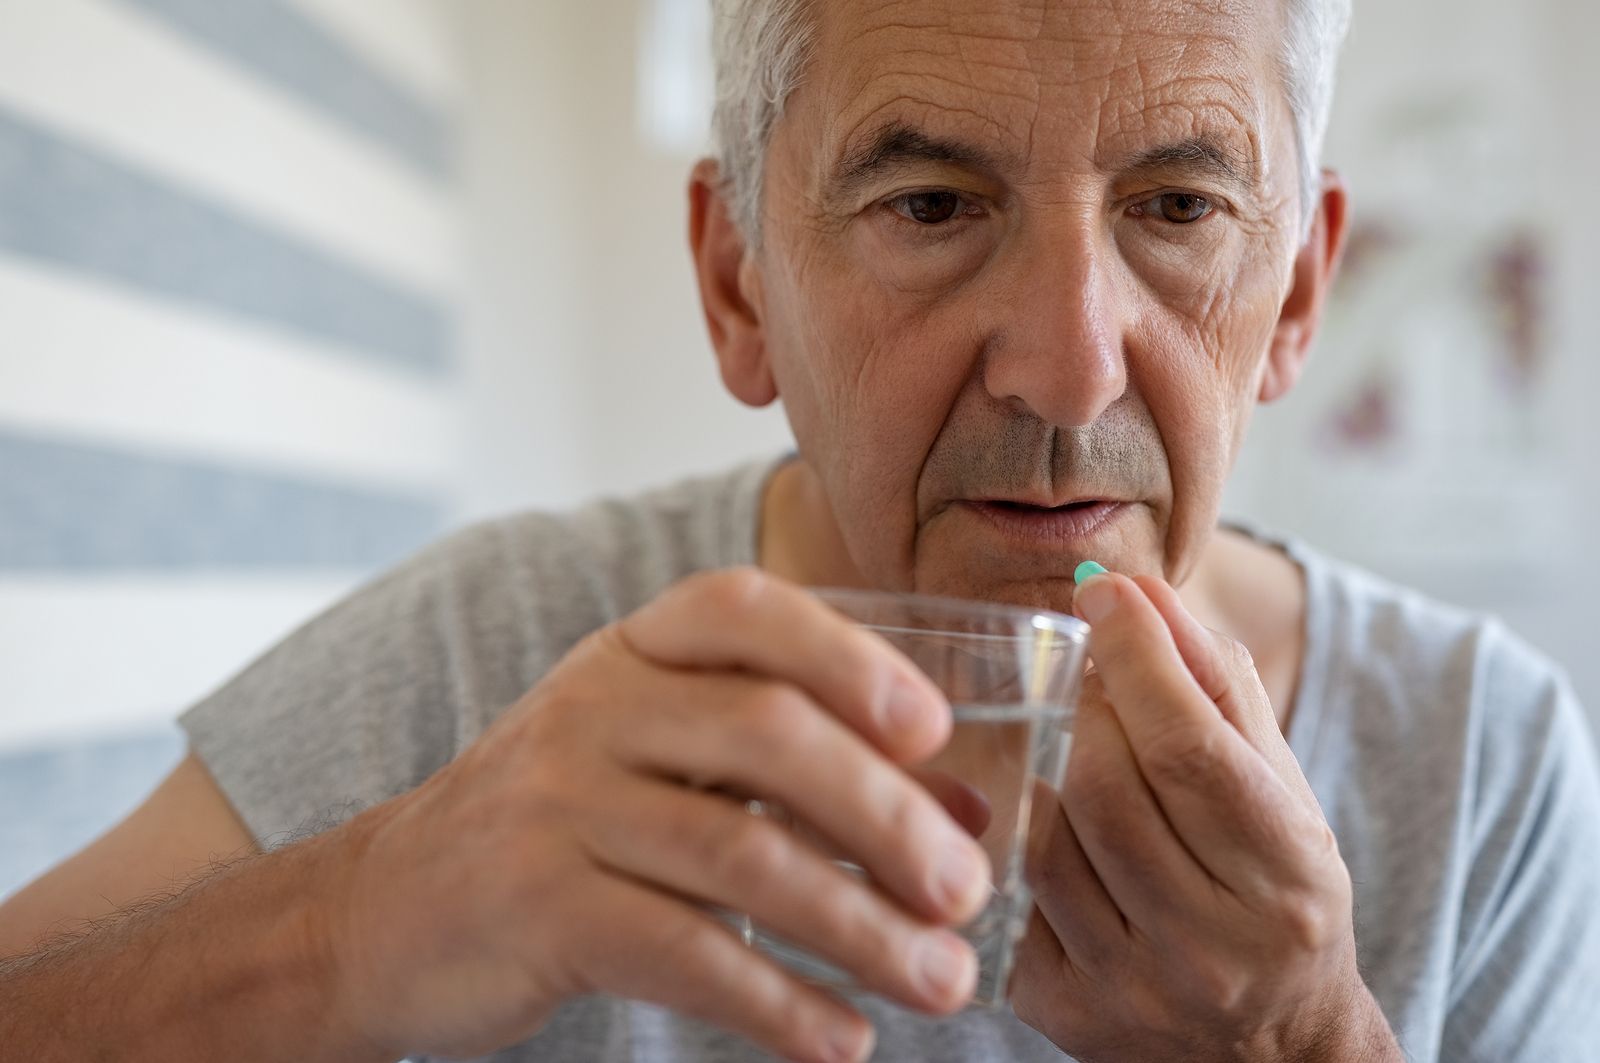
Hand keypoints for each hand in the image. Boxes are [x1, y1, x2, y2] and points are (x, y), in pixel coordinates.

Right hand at [325, 567, 991, 1062]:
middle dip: (886, 816)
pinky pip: (683, 952)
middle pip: (766, 732)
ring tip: (940, 981)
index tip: (935, 730)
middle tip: (966, 893)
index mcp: (633, 652)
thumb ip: (809, 776)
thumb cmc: (564, 826)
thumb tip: (969, 816)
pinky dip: (777, 1003)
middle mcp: (593, 708)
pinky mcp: (536, 908)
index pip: (745, 610)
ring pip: (738, 854)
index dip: (849, 657)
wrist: (386, 913)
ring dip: (859, 928)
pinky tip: (841, 1039)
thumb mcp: (670, 767)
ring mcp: (556, 803)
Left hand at [1008, 571, 1400, 1061]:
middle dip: (1086, 703)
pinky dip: (1023, 837)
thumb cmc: (1274, 889)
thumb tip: (1138, 591)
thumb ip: (1215, 684)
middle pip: (1106, 785)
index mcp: (1286, 879)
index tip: (1106, 594)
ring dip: (1048, 764)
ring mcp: (1132, 989)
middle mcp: (1212, 947)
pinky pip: (1013, 894)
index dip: (1136, 656)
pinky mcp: (1064, 1013)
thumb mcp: (1278, 786)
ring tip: (1074, 740)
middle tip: (1088, 673)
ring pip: (1048, 837)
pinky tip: (1050, 815)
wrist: (1271, 1046)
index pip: (1190, 749)